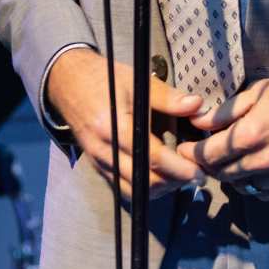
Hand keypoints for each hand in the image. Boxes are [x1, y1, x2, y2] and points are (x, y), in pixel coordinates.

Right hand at [45, 48, 205, 201]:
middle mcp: (104, 150)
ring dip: (161, 188)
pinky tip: (162, 176)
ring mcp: (99, 161)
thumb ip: (167, 97)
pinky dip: (145, 187)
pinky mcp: (98, 166)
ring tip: (182, 176)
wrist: (68, 83)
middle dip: (174, 182)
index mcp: (114, 127)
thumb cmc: (105, 78)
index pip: (151, 157)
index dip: (178, 168)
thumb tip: (198, 105)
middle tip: (197, 173)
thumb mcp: (136, 81)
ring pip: (134, 190)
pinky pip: (123, 187)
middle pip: (144, 181)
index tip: (199, 171)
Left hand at [176, 71, 268, 201]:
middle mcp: (264, 160)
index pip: (208, 154)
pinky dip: (251, 184)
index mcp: (252, 133)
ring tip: (227, 160)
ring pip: (239, 186)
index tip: (185, 148)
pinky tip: (251, 169)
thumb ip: (225, 111)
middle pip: (221, 173)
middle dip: (207, 164)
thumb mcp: (258, 93)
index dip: (192, 152)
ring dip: (229, 174)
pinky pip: (261, 193)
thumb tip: (197, 121)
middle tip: (203, 154)